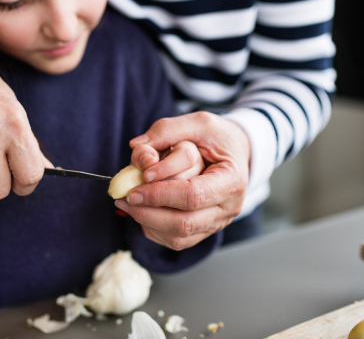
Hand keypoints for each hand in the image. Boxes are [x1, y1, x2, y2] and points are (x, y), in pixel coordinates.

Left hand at [115, 111, 250, 250]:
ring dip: (148, 223)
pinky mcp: (206, 229)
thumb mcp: (199, 122)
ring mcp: (218, 222)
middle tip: (124, 198)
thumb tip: (137, 147)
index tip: (134, 188)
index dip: (159, 194)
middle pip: (183, 223)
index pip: (191, 196)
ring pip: (179, 237)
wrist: (238, 152)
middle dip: (148, 212)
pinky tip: (142, 212)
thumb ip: (167, 130)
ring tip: (128, 205)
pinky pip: (177, 241)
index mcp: (231, 180)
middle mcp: (228, 207)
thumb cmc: (219, 137)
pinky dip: (154, 230)